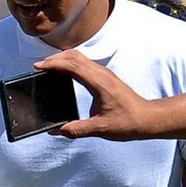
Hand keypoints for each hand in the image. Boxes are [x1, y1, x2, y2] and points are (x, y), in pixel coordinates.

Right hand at [35, 51, 156, 139]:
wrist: (148, 118)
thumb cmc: (128, 122)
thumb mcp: (100, 129)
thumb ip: (76, 129)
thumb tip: (56, 130)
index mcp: (99, 83)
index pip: (73, 66)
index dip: (53, 64)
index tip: (38, 66)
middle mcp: (102, 74)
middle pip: (74, 56)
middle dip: (54, 58)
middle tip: (38, 66)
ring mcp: (104, 73)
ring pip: (79, 57)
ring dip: (62, 59)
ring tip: (47, 66)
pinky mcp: (105, 77)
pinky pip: (84, 63)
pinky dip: (70, 63)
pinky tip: (64, 71)